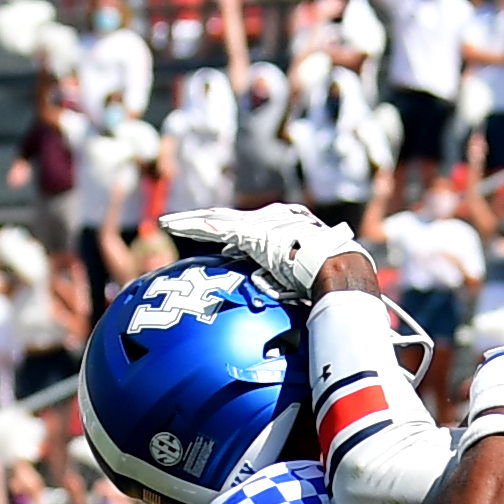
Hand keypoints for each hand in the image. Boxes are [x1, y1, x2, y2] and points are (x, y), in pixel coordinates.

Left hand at [157, 203, 354, 297]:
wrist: (335, 267)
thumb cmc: (322, 276)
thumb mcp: (295, 273)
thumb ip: (275, 275)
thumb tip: (255, 285)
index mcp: (280, 227)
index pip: (243, 228)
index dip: (223, 230)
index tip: (205, 233)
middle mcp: (269, 219)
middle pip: (225, 219)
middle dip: (199, 220)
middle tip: (174, 222)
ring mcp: (260, 224)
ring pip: (216, 220)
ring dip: (190, 222)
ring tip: (168, 223)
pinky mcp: (251, 233)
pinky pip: (216, 229)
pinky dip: (194, 227)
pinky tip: (175, 226)